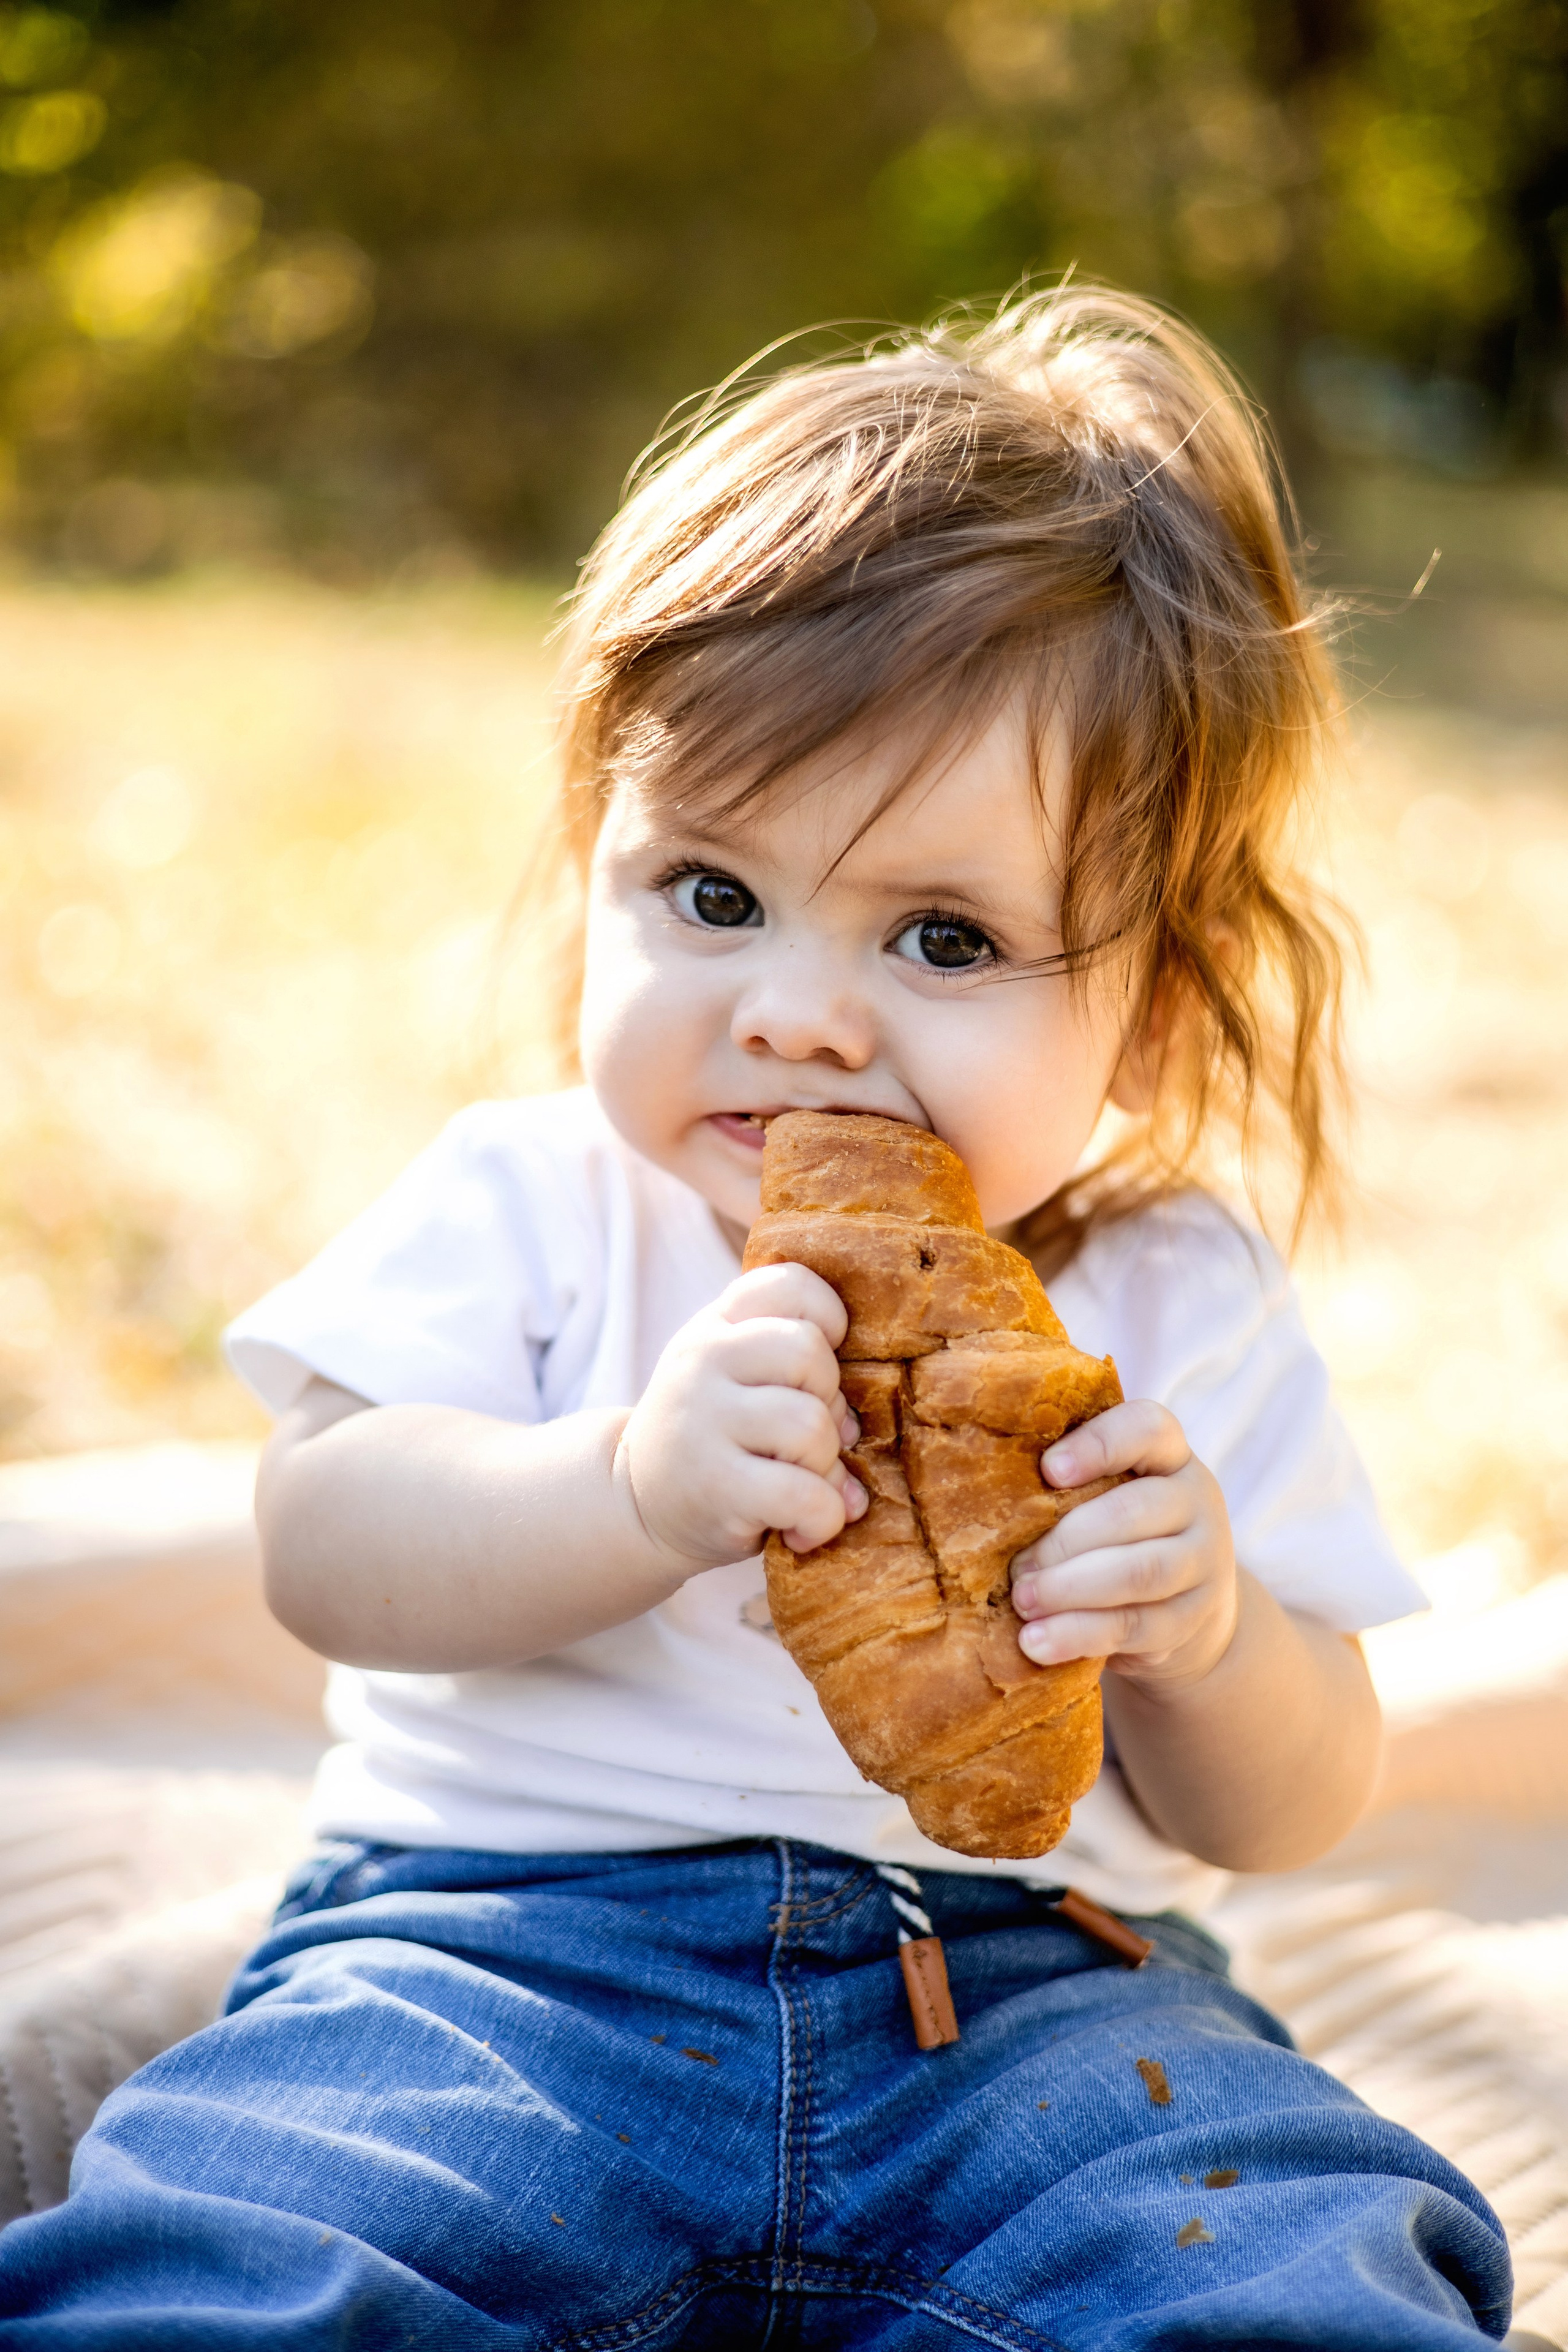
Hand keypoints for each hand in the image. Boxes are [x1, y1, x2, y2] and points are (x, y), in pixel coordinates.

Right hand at [616, 1262, 866, 1570]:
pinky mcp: (714, 1484)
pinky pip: (803, 1493)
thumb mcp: (733, 1377)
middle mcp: (702, 1359)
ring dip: (826, 1466)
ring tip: (801, 1485)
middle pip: (809, 1352)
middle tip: (808, 1440)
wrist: (636, 1506)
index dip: (829, 1321)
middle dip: (831, 1403)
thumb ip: (789, 1364)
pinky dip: (822, 1518)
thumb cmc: (714, 1437)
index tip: (816, 1370)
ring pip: (811, 1424)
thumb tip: (860, 1422)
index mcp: (716, 1325)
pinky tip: (803, 1529)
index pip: (790, 1283)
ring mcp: (703, 1420)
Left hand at [1009, 1400, 1237, 1690]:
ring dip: (1070, 1589)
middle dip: (1064, 1541)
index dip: (1098, 1446)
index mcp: (1170, 1454)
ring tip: (1022, 1601)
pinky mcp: (1189, 1619)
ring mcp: (1201, 1562)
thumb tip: (987, 1494)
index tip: (1047, 1470)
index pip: (1148, 1428)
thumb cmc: (1120, 1531)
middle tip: (1015, 1565)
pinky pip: (1135, 1626)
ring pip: (1138, 1572)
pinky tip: (1037, 1642)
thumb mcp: (1109, 1492)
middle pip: (1132, 1511)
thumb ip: (1069, 1484)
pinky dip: (1080, 1635)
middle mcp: (1196, 1501)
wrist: (1188, 1603)